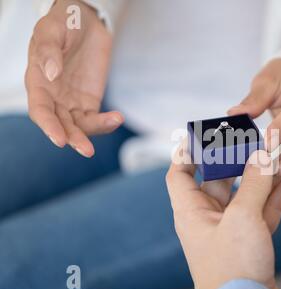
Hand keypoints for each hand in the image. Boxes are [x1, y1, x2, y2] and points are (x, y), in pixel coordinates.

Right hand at [25, 0, 123, 157]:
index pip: (40, 110)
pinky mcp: (89, 101)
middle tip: (87, 150)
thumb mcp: (51, 30)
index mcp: (38, 82)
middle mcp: (53, 97)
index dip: (48, 126)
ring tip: (114, 121)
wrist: (86, 21)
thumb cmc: (63, 23)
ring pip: (79, 126)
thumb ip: (49, 50)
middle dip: (73, 138)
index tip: (59, 140)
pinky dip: (106, 122)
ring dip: (93, 132)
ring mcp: (72, 101)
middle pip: (61, 124)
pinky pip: (95, 118)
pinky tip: (117, 117)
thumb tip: (51, 74)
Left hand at [166, 148, 280, 288]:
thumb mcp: (243, 219)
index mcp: (191, 212)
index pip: (180, 174)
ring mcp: (228, 231)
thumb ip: (254, 184)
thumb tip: (263, 155)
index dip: (188, 152)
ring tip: (275, 159)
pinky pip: (258, 214)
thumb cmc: (233, 269)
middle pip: (217, 180)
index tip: (204, 135)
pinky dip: (270, 199)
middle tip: (252, 142)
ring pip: (242, 196)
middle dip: (235, 161)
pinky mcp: (248, 243)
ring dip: (258, 179)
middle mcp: (207, 219)